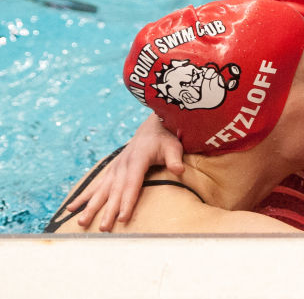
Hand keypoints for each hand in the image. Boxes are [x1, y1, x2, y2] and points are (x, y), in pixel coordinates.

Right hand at [66, 113, 183, 230]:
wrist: (153, 128)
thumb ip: (175, 159)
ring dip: (90, 206)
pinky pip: (95, 185)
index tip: (123, 217)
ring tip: (81, 222)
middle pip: (115, 191)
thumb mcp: (173, 147)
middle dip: (108, 210)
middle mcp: (122, 164)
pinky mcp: (111, 171)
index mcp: (138, 159)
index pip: (132, 183)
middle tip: (103, 228)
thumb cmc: (166, 140)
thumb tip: (179, 170)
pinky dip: (83, 197)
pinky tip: (71, 208)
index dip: (127, 200)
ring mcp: (115, 168)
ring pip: (101, 190)